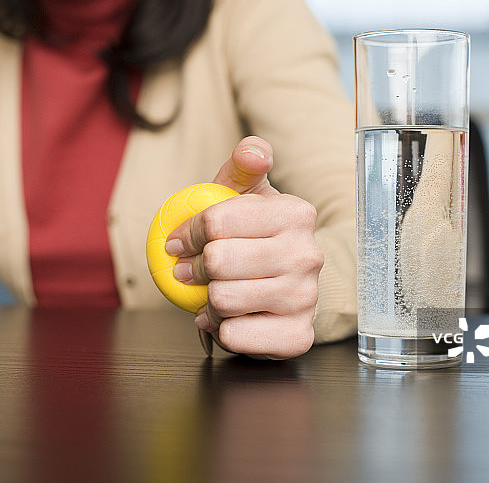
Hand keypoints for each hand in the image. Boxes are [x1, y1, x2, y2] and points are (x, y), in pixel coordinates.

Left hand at [164, 136, 322, 358]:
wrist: (291, 283)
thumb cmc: (258, 236)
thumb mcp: (247, 195)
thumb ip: (243, 166)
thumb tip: (254, 152)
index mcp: (295, 213)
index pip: (216, 220)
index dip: (188, 232)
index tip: (181, 241)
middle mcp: (307, 255)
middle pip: (217, 262)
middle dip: (193, 268)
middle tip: (191, 271)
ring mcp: (306, 298)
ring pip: (223, 301)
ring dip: (206, 301)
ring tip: (213, 294)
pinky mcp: (297, 335)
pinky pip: (234, 336)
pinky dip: (219, 329)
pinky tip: (228, 318)